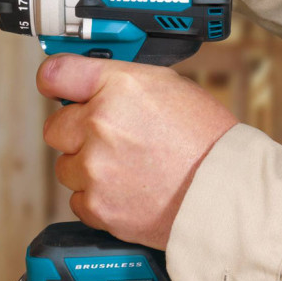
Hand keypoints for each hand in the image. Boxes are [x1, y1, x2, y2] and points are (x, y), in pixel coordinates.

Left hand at [37, 55, 237, 249]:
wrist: (227, 195)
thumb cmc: (207, 141)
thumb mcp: (167, 87)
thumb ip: (119, 83)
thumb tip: (89, 86)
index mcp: (118, 87)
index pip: (55, 74)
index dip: (54, 83)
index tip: (55, 89)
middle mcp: (100, 124)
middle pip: (55, 128)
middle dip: (76, 134)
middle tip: (110, 141)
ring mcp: (95, 167)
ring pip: (66, 166)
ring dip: (87, 168)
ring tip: (128, 170)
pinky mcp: (96, 206)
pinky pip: (77, 199)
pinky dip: (97, 199)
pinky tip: (128, 192)